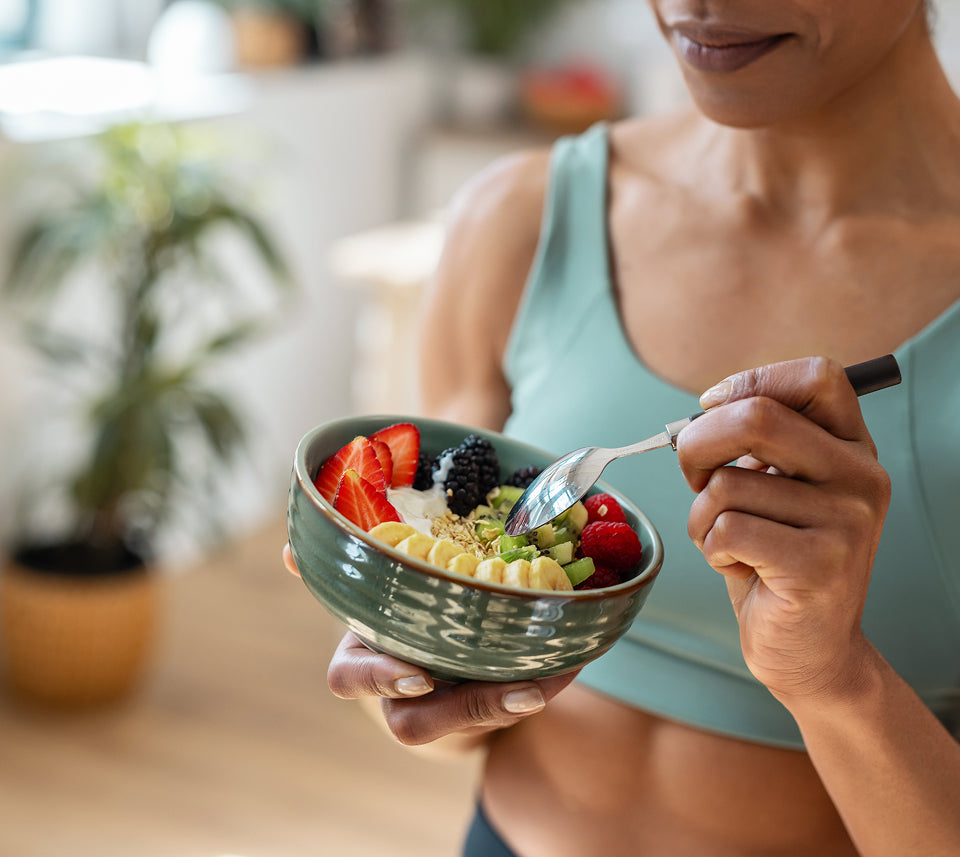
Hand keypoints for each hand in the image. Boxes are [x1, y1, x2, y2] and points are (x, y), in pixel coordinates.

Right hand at [282, 544, 577, 745]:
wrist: (427, 659)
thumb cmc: (395, 613)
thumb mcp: (370, 588)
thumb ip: (342, 567)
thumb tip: (289, 548)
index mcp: (363, 657)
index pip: (352, 680)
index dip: (382, 680)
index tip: (420, 675)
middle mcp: (399, 694)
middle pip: (417, 721)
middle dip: (471, 706)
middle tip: (520, 692)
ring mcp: (442, 710)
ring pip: (469, 722)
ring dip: (512, 702)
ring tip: (548, 681)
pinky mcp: (481, 712)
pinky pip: (509, 708)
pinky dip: (544, 683)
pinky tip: (571, 661)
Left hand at [677, 357, 890, 702]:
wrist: (808, 650)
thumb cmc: (774, 558)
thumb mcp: (774, 489)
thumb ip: (757, 444)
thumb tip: (706, 409)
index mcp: (853, 448)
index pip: (817, 376)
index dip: (751, 381)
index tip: (711, 408)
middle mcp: (861, 477)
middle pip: (756, 417)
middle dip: (696, 445)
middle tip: (693, 477)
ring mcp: (847, 521)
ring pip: (727, 484)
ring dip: (701, 516)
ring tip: (731, 543)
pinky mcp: (820, 566)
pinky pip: (725, 529)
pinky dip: (710, 549)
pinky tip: (740, 568)